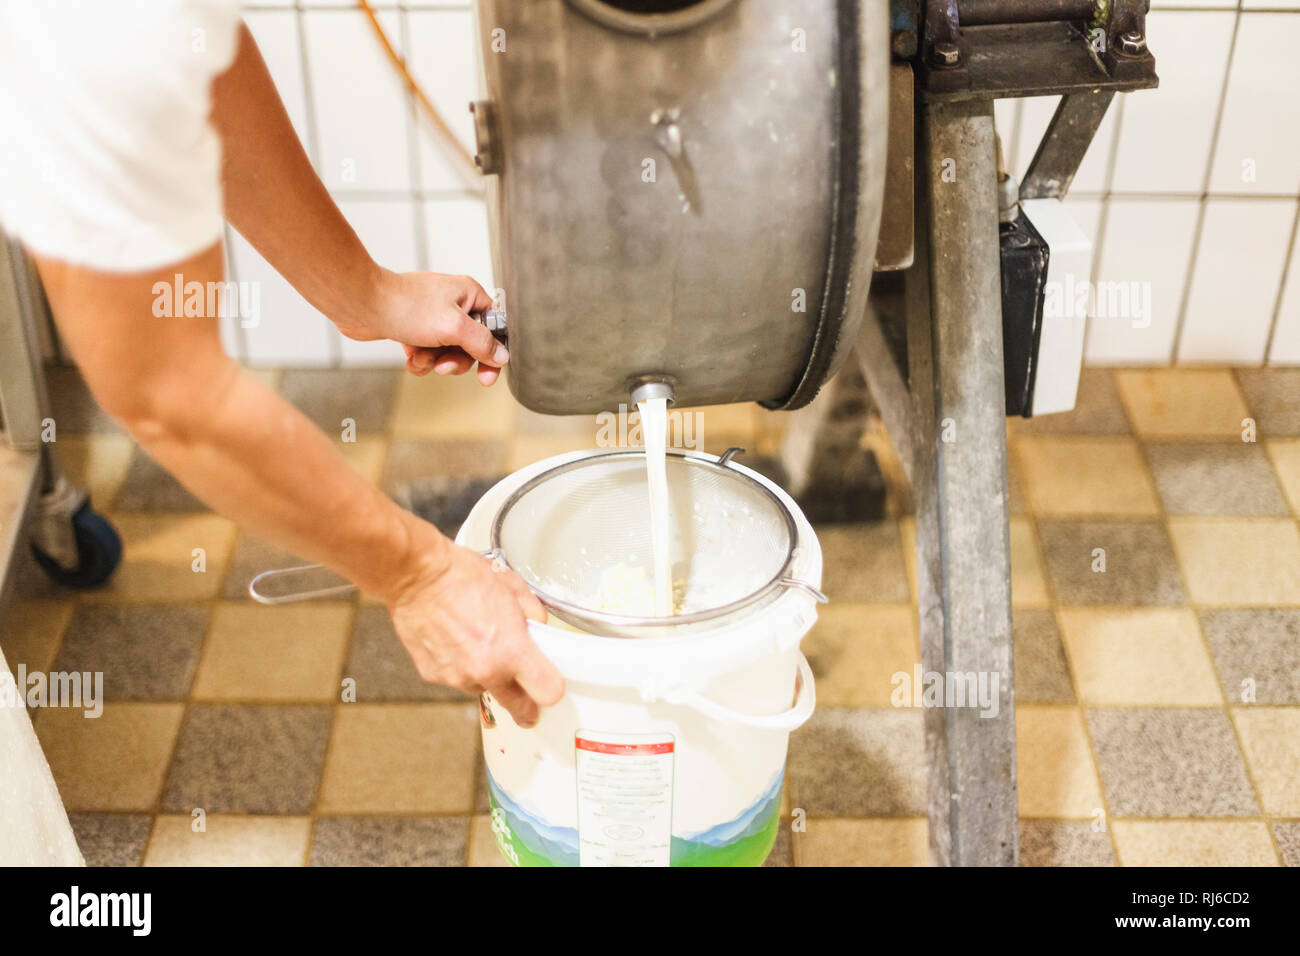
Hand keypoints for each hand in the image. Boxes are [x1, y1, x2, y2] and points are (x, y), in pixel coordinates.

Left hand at [340, 269, 508, 384]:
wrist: (362, 304)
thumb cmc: (406, 306)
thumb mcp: (454, 327)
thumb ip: (483, 343)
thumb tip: (503, 356)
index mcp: (469, 295)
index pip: (495, 328)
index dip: (493, 353)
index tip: (487, 376)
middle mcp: (454, 305)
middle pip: (472, 346)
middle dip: (456, 360)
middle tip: (443, 365)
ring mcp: (434, 318)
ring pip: (449, 353)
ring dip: (434, 361)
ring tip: (420, 355)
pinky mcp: (416, 329)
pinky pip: (429, 354)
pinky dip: (420, 359)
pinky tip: (409, 355)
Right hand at [387, 533, 563, 727]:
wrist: (416, 576)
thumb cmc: (460, 576)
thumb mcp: (514, 587)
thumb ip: (534, 614)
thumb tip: (538, 627)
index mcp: (512, 651)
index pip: (548, 692)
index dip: (553, 687)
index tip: (550, 683)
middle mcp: (485, 670)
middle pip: (518, 708)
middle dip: (525, 703)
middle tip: (527, 691)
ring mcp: (457, 676)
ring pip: (484, 689)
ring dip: (488, 676)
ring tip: (480, 643)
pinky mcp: (434, 675)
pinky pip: (458, 678)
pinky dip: (461, 665)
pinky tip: (457, 640)